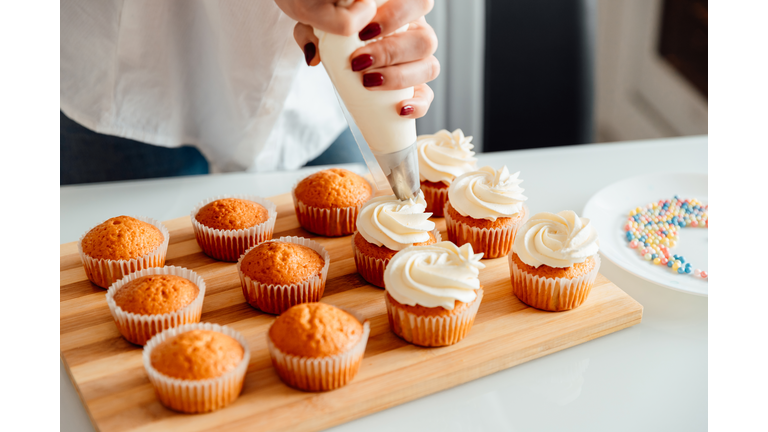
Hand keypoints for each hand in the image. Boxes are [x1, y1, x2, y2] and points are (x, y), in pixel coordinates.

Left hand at [281, 0, 438, 118]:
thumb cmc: (332, 25)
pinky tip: (400, 109)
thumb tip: (314, 55)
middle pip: (426, 40)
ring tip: (368, 82)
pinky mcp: (416, 88)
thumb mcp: (318, 23)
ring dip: (400, 77)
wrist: (332, 45)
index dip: (396, 16)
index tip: (363, 32)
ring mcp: (418, 61)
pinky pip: (427, 97)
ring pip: (430, 67)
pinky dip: (418, 104)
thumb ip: (313, 31)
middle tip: (358, 62)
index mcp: (401, 10)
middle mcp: (416, 33)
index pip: (418, 3)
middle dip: (391, 53)